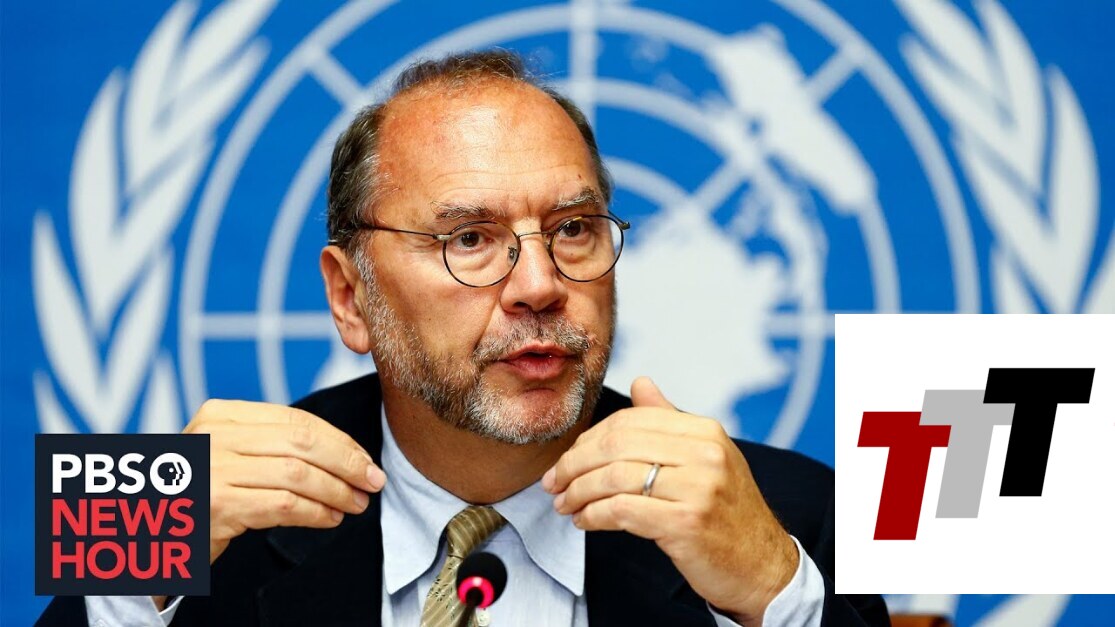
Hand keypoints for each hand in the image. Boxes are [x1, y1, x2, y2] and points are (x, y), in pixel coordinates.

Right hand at [182, 400, 385, 564]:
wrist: (144, 534)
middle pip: (303, 442)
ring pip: (297, 474)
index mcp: (221, 414)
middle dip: (347, 462)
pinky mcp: (215, 505)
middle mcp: (214, 434)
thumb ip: (272, 446)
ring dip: (336, 491)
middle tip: (373, 482)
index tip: (366, 461)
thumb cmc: (198, 494)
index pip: (297, 420)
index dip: (340, 441)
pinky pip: (282, 505)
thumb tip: (345, 455)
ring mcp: (212, 468)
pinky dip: (314, 513)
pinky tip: (329, 519)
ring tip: (355, 504)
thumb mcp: (230, 457)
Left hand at [542, 378, 797, 625]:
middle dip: (575, 464)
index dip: (588, 440)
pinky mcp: (687, 523)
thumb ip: (668, 421)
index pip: (629, 422)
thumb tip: (640, 382)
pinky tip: (585, 521)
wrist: (762, 565)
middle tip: (554, 482)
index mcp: (704, 431)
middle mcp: (704, 453)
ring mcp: (698, 488)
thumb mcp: (705, 458)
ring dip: (578, 492)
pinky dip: (594, 516)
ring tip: (565, 504)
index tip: (568, 459)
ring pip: (614, 478)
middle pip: (616, 446)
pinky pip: (622, 511)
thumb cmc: (727, 513)